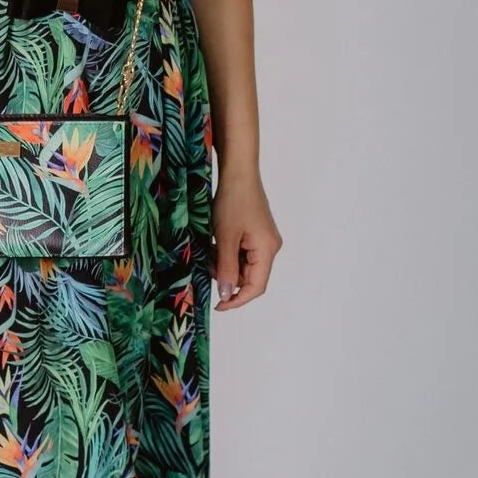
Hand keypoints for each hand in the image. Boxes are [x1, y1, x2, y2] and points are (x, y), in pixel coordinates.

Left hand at [210, 171, 281, 308]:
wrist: (238, 172)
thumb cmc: (233, 200)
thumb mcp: (225, 237)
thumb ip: (226, 268)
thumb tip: (227, 295)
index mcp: (267, 250)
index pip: (257, 286)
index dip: (238, 299)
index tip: (219, 305)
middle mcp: (270, 247)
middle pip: (251, 277)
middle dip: (228, 278)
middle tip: (207, 270)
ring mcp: (263, 240)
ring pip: (244, 265)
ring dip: (225, 265)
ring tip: (208, 254)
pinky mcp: (256, 233)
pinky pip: (242, 253)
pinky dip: (227, 254)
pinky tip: (214, 246)